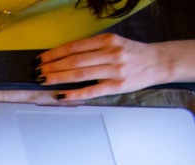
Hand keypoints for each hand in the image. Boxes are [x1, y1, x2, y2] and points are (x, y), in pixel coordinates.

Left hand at [36, 34, 170, 100]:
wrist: (158, 62)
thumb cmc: (132, 53)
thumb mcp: (113, 43)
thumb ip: (92, 48)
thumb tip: (63, 56)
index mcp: (108, 40)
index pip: (74, 47)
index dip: (54, 53)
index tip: (40, 59)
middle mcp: (111, 53)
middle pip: (74, 60)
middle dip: (51, 66)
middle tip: (36, 71)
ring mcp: (114, 70)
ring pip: (79, 74)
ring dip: (58, 78)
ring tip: (43, 80)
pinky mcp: (117, 86)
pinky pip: (91, 91)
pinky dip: (74, 93)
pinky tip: (60, 95)